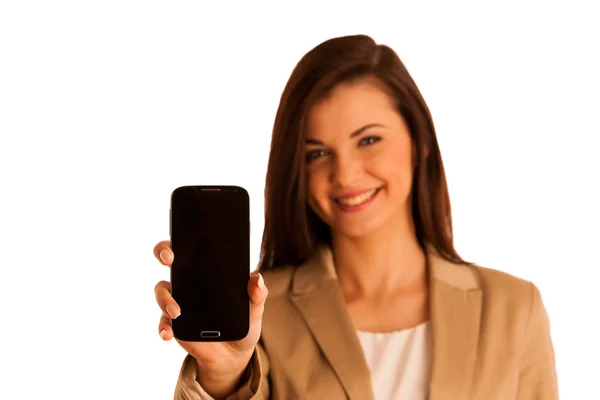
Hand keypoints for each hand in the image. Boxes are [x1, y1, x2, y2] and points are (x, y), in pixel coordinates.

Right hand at [153, 240, 267, 396]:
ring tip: (177, 311)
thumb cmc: (243, 323)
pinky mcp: (176, 324)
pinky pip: (164, 322)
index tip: (184, 234)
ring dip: (165, 298)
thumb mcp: (254, 309)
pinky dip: (163, 326)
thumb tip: (256, 279)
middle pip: (169, 260)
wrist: (235, 354)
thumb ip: (257, 294)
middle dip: (164, 253)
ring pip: (162, 290)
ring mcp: (180, 302)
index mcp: (209, 272)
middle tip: (169, 259)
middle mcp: (190, 283)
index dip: (185, 237)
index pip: (194, 247)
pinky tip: (168, 333)